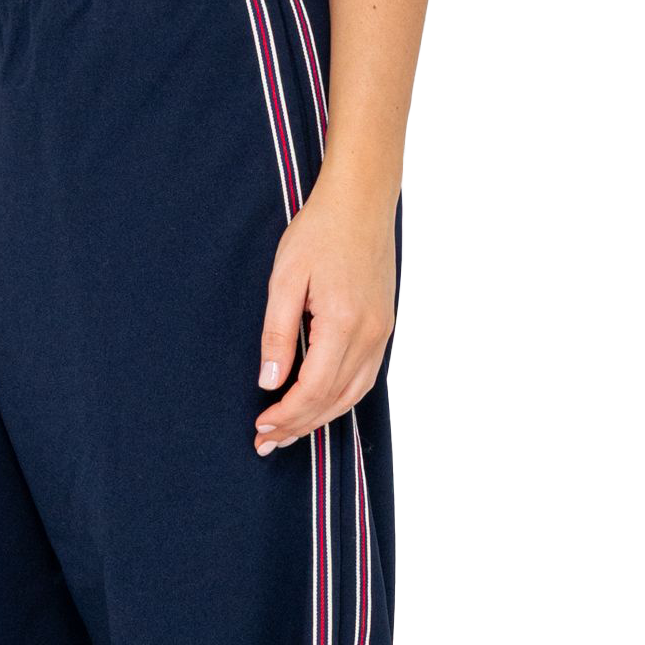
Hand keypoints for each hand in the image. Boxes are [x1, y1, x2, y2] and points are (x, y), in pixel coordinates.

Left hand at [253, 183, 396, 454]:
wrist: (361, 202)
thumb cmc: (322, 231)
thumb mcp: (285, 279)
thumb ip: (277, 335)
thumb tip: (269, 381)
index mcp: (344, 323)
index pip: (312, 389)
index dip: (285, 415)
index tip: (261, 426)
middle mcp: (369, 334)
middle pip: (332, 400)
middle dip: (298, 426)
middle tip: (267, 442)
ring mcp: (381, 333)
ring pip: (351, 396)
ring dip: (318, 419)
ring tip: (288, 433)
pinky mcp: (383, 329)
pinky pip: (364, 379)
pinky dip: (339, 400)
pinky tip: (318, 408)